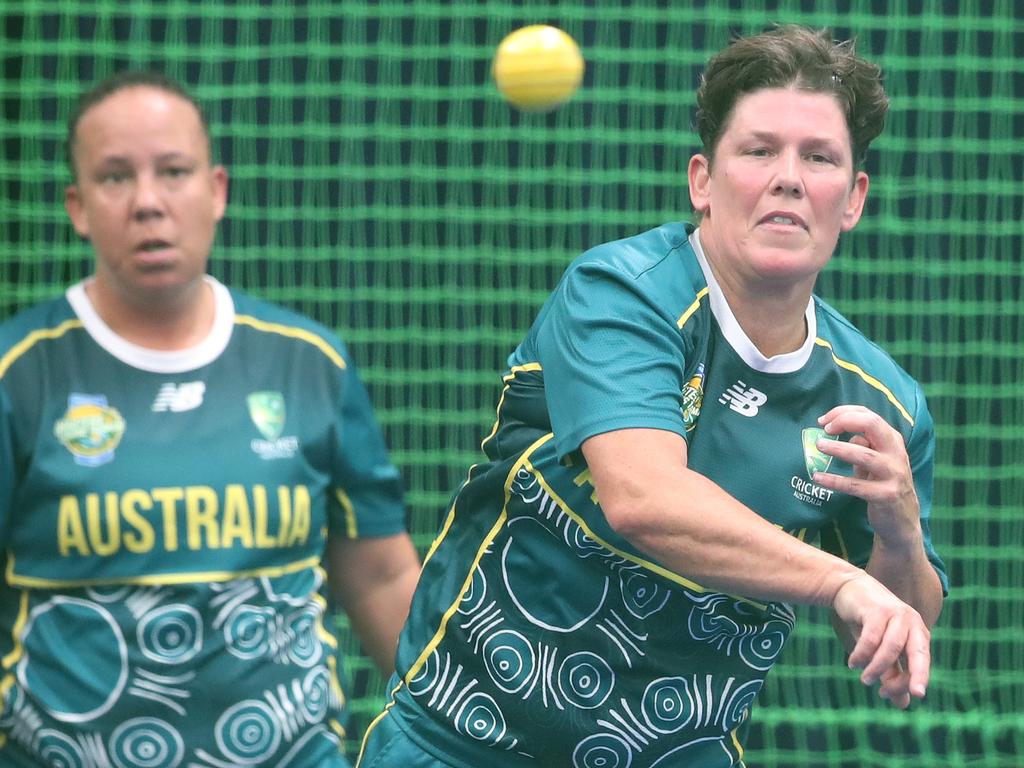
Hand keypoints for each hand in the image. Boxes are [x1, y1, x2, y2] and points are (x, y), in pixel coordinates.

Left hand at [813, 405, 921, 546]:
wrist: (902, 521)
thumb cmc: (883, 485)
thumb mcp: (875, 462)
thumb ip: (862, 445)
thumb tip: (840, 432)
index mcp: (892, 441)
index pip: (869, 415)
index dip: (844, 413)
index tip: (824, 421)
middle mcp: (896, 454)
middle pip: (872, 425)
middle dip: (846, 421)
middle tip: (825, 429)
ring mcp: (894, 474)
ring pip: (864, 454)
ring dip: (838, 448)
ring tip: (819, 446)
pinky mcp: (886, 496)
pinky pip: (856, 486)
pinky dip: (835, 480)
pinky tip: (818, 477)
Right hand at [833, 573, 930, 707]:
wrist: (849, 587)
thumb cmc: (868, 621)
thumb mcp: (881, 649)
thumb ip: (892, 673)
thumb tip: (902, 705)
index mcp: (918, 633)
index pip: (921, 663)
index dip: (909, 682)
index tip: (887, 696)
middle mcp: (911, 623)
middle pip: (918, 654)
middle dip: (918, 675)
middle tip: (915, 694)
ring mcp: (895, 614)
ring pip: (891, 649)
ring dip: (877, 668)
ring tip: (865, 680)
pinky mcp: (876, 610)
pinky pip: (871, 638)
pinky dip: (862, 654)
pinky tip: (853, 663)